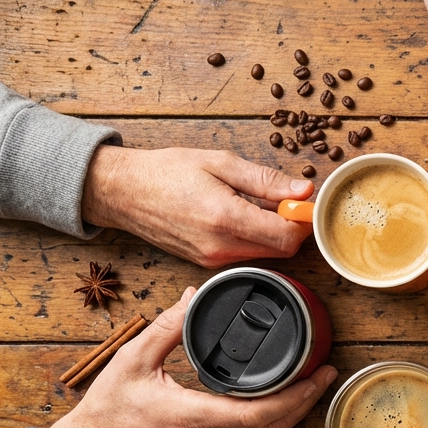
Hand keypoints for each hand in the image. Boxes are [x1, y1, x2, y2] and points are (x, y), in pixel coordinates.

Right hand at [31, 289, 337, 427]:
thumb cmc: (108, 408)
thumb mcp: (133, 358)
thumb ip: (166, 326)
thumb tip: (193, 294)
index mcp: (194, 417)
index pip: (262, 414)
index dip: (298, 396)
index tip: (320, 373)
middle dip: (307, 402)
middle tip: (327, 374)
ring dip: (295, 415)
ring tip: (313, 386)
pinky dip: (275, 426)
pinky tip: (284, 407)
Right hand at [82, 146, 312, 268]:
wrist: (122, 192)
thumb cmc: (166, 172)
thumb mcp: (221, 164)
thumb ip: (266, 181)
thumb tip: (302, 191)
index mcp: (226, 218)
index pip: (287, 237)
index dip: (304, 221)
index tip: (304, 204)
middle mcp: (220, 247)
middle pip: (281, 250)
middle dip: (290, 226)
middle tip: (282, 200)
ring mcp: (213, 259)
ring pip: (265, 253)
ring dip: (271, 232)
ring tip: (254, 204)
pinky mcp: (207, 263)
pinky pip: (245, 255)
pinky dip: (252, 237)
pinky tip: (238, 215)